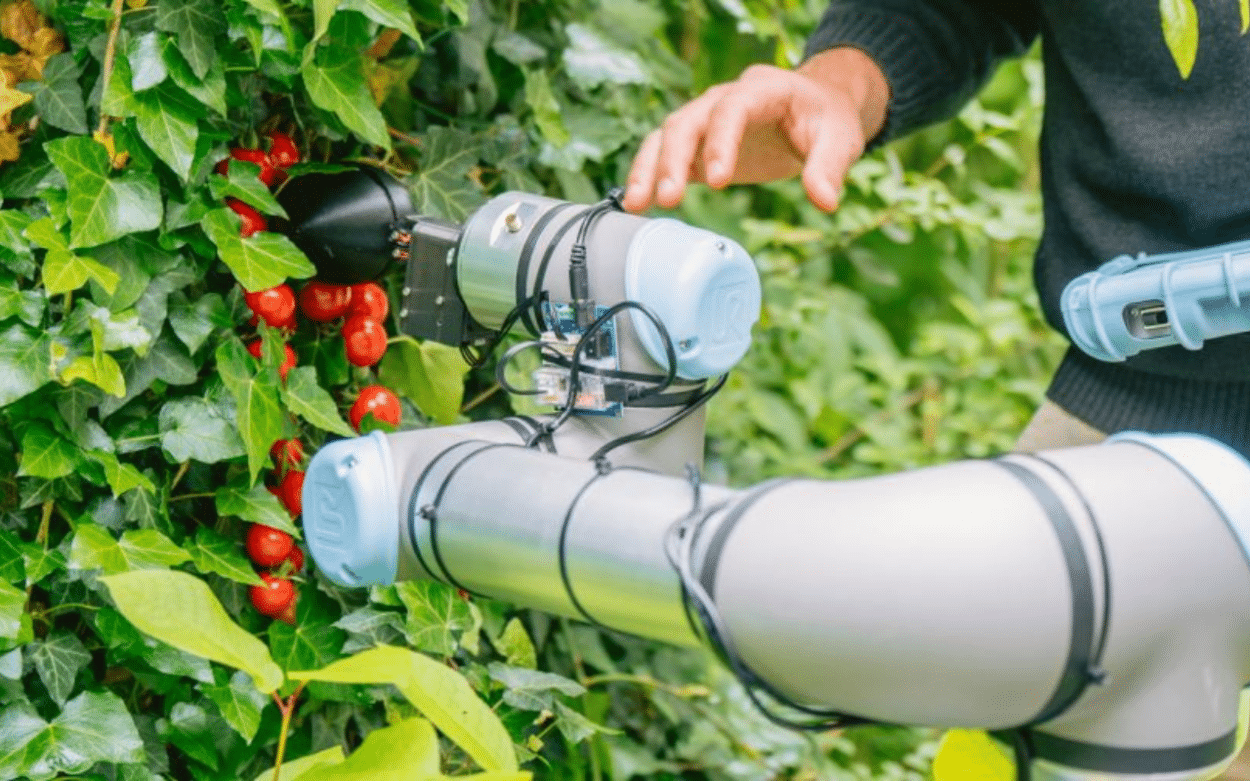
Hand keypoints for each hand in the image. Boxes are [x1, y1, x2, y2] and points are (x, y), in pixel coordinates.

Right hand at [622, 47, 889, 212]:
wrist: (814, 109)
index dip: (721, 141)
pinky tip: (635, 205)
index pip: (733, 108)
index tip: (718, 181)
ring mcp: (706, 121)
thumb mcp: (841, 139)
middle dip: (672, 158)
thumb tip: (825, 202)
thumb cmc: (827, 120)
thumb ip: (830, 167)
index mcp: (762, 90)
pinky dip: (648, 177)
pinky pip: (664, 155)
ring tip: (637, 205)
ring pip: (666, 136)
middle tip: (667, 198)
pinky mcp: (698, 145)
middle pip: (687, 120)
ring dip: (649, 169)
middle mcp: (725, 99)